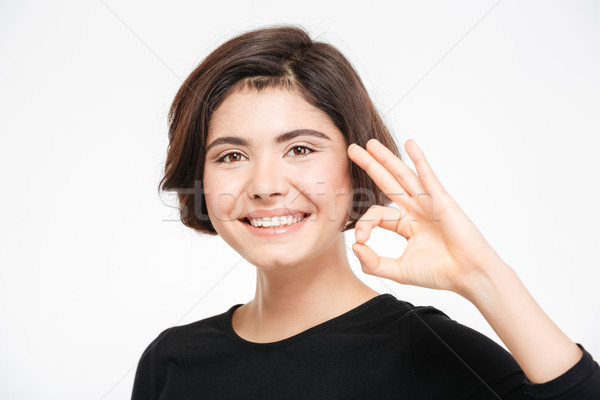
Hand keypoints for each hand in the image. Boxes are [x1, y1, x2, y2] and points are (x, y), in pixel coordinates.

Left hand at [347, 138, 501, 295]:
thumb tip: (354, 247)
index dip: (364, 224)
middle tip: (352, 150)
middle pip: (387, 183)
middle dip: (370, 166)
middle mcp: (415, 210)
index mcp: (406, 225)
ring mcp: (428, 202)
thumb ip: (373, 263)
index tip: (361, 240)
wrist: (468, 274)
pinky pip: (427, 175)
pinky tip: (409, 144)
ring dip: (386, 158)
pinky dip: (419, 159)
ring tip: (370, 143)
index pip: (377, 215)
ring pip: (402, 175)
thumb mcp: (398, 271)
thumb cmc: (439, 273)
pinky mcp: (440, 199)